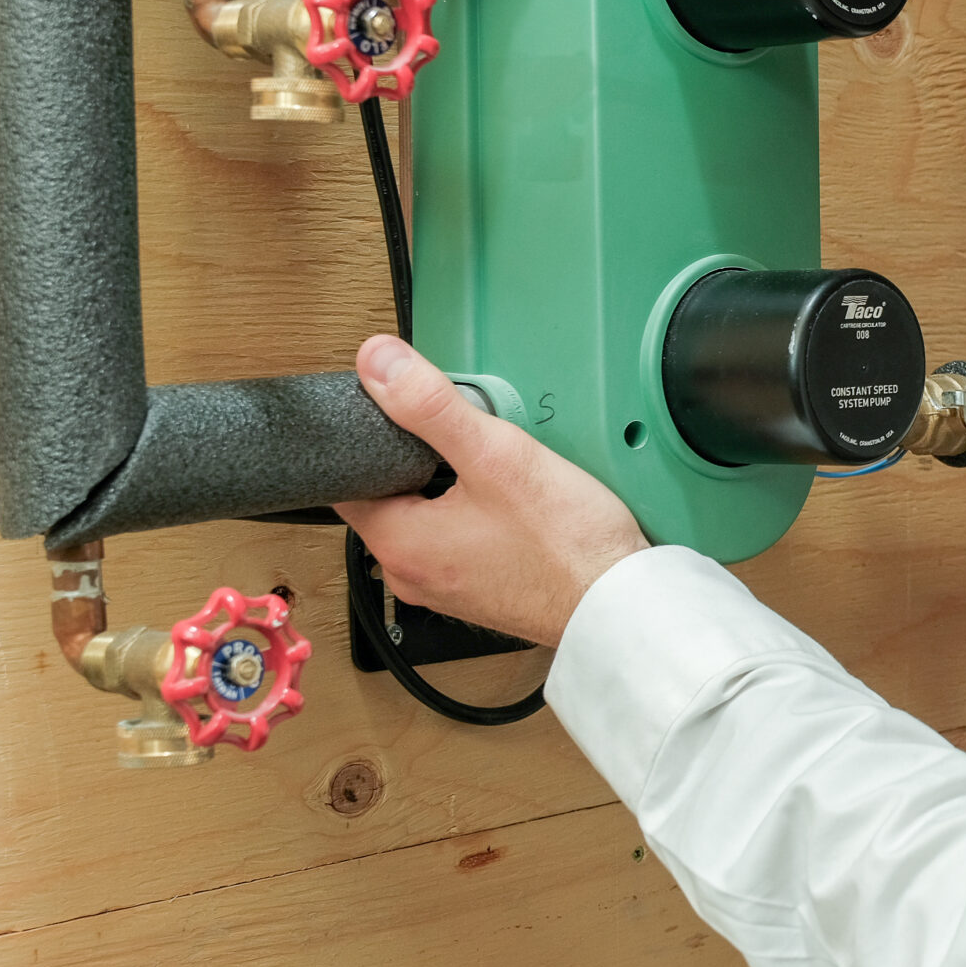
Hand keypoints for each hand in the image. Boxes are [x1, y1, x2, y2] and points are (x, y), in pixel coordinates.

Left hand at [336, 335, 647, 647]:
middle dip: (418, 460)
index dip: (369, 437)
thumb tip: (377, 362)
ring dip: (449, 488)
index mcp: (397, 545)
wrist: (618, 604)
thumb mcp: (495, 455)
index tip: (398, 413)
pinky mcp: (478, 593)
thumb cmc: (565, 544)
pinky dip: (474, 516)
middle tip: (463, 436)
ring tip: (494, 469)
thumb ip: (431, 405)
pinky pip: (457, 542)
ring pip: (427, 518)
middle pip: (389, 496)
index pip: (347, 478)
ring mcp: (445, 589)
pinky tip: (514, 505)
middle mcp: (410, 574)